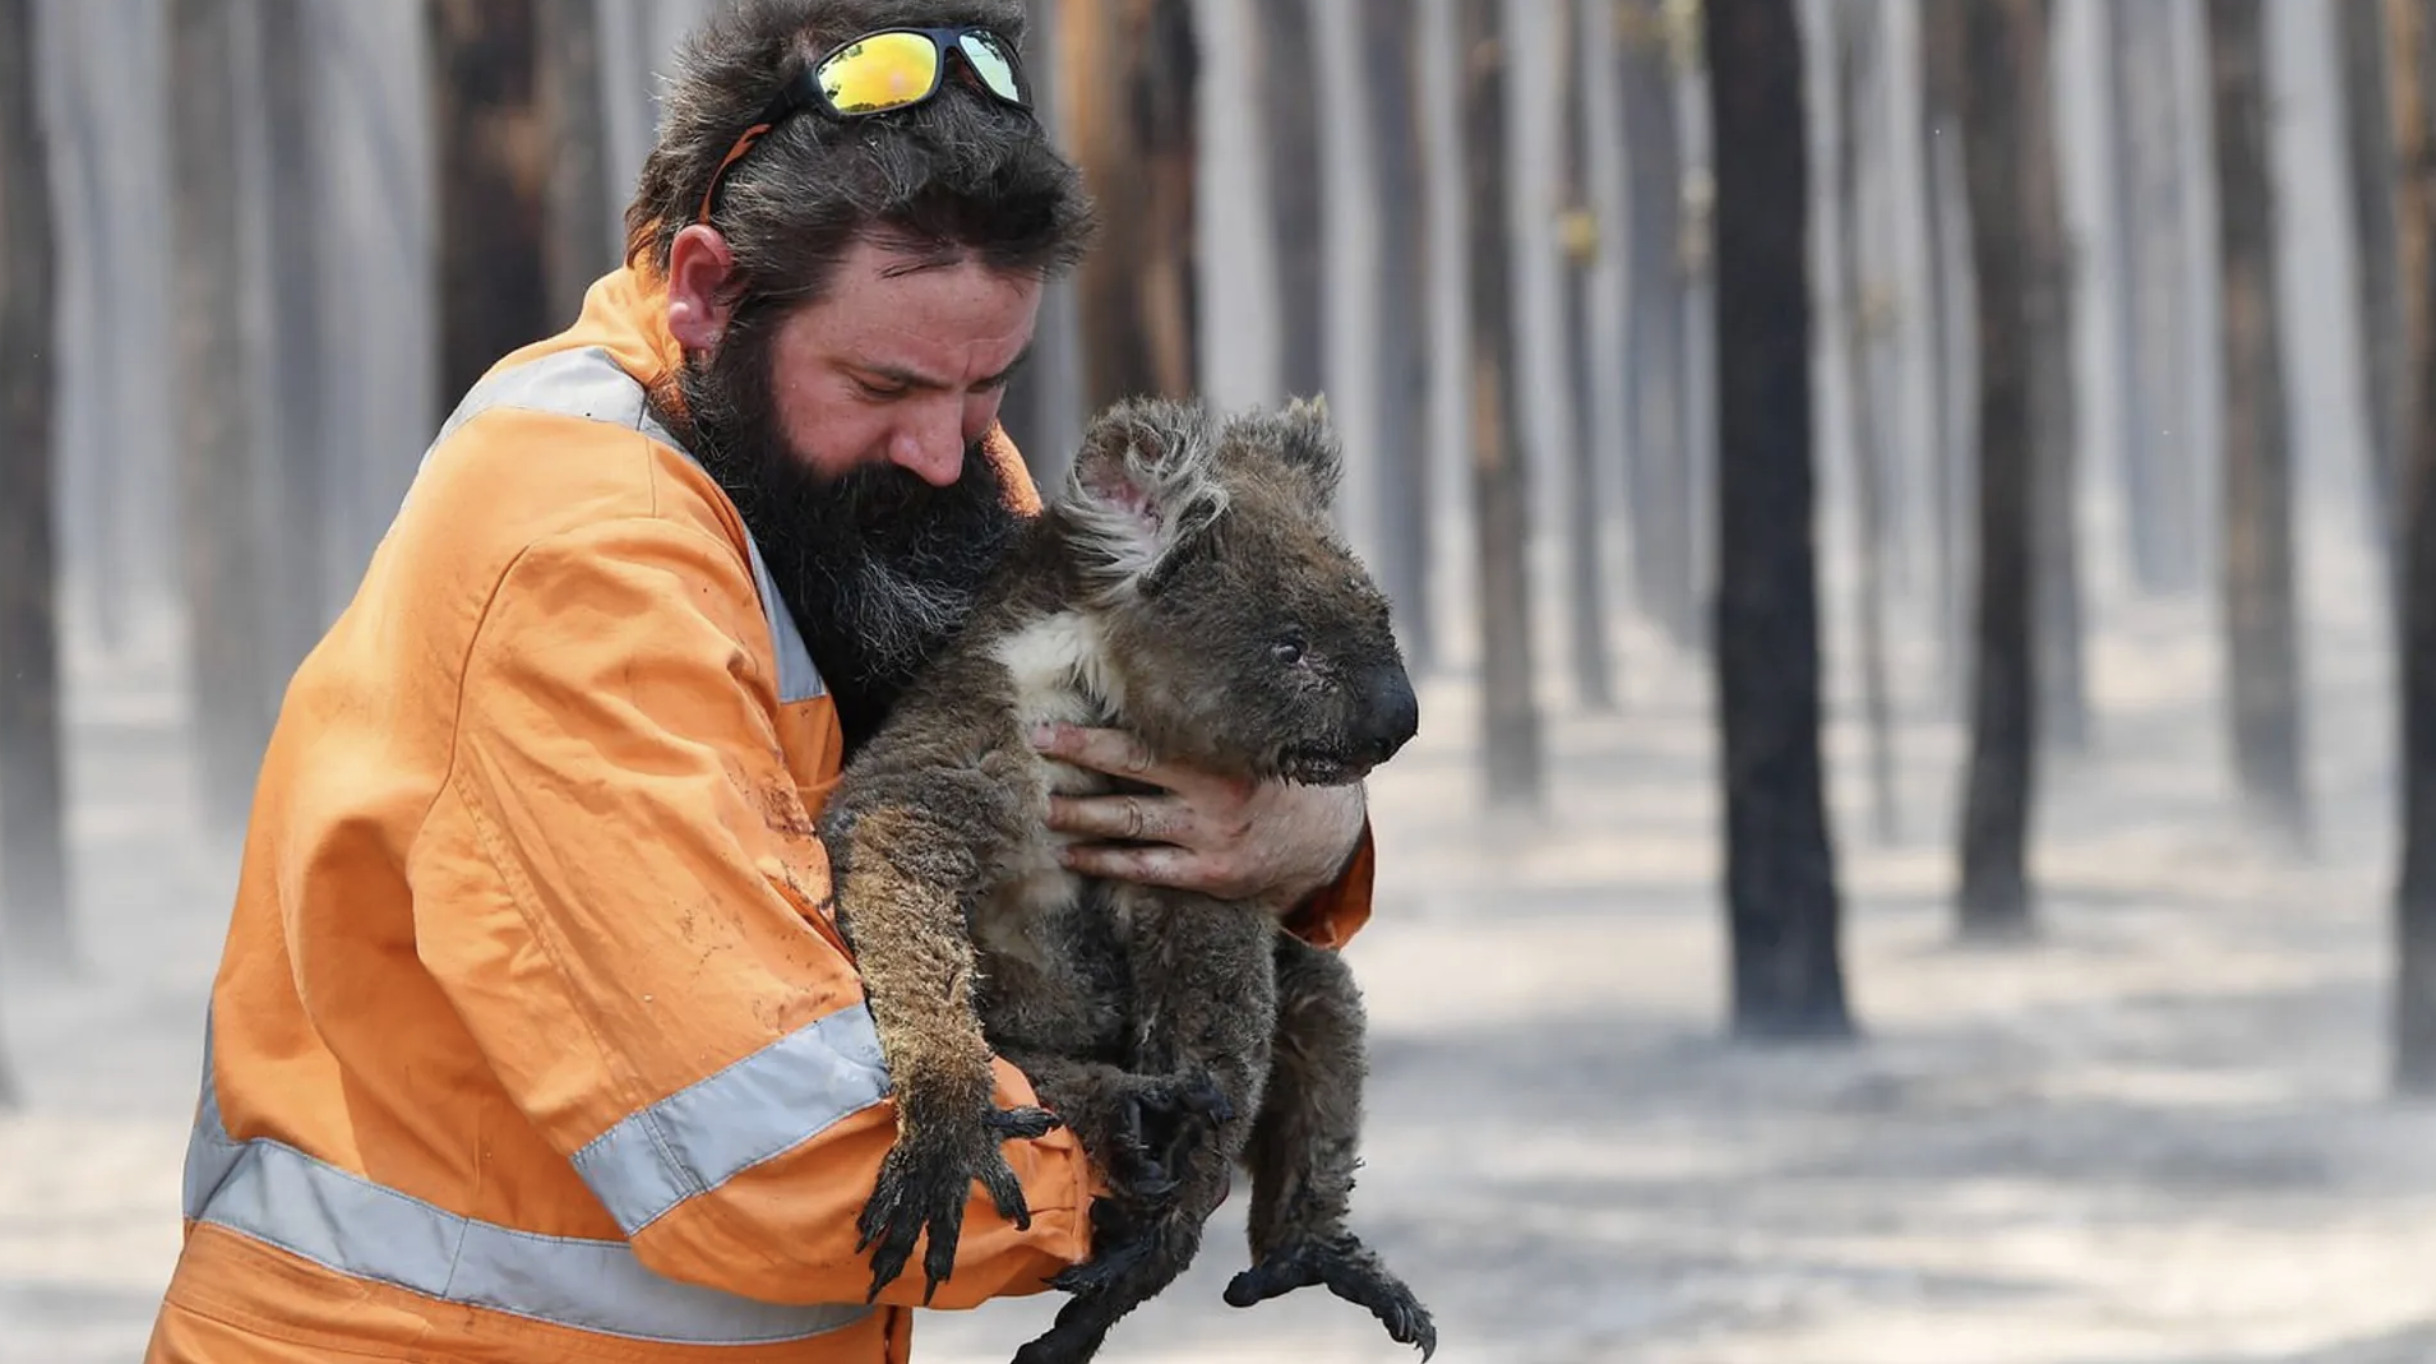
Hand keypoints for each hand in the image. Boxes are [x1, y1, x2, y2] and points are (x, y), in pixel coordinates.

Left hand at [1031, 724, 1365, 907]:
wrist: (1326, 837)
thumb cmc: (1276, 773)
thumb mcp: (1255, 738)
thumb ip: (1209, 719)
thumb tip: (1149, 675)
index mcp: (1224, 751)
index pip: (1147, 737)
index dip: (1092, 734)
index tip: (1048, 726)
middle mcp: (1216, 792)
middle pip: (1131, 772)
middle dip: (1078, 758)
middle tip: (1033, 747)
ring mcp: (1211, 837)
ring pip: (1132, 824)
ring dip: (1081, 816)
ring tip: (1041, 808)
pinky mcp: (1210, 874)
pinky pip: (1147, 869)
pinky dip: (1106, 862)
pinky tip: (1072, 854)